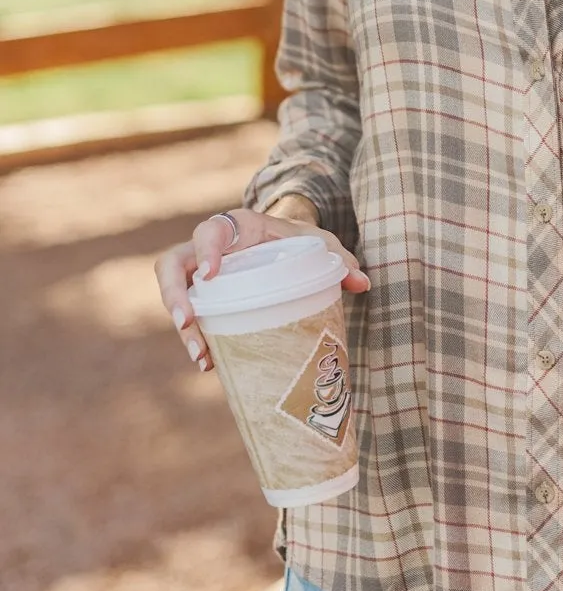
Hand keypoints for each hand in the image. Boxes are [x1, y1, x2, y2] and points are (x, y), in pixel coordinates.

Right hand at [154, 200, 369, 373]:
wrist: (284, 243)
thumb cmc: (297, 239)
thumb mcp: (319, 243)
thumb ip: (338, 258)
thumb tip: (362, 283)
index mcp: (235, 226)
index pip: (209, 231)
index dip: (205, 250)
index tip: (212, 274)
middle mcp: (208, 248)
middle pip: (172, 265)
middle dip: (174, 296)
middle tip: (188, 323)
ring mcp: (200, 274)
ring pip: (175, 295)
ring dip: (184, 328)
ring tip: (202, 357)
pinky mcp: (202, 298)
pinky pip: (188, 316)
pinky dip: (197, 339)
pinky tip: (210, 363)